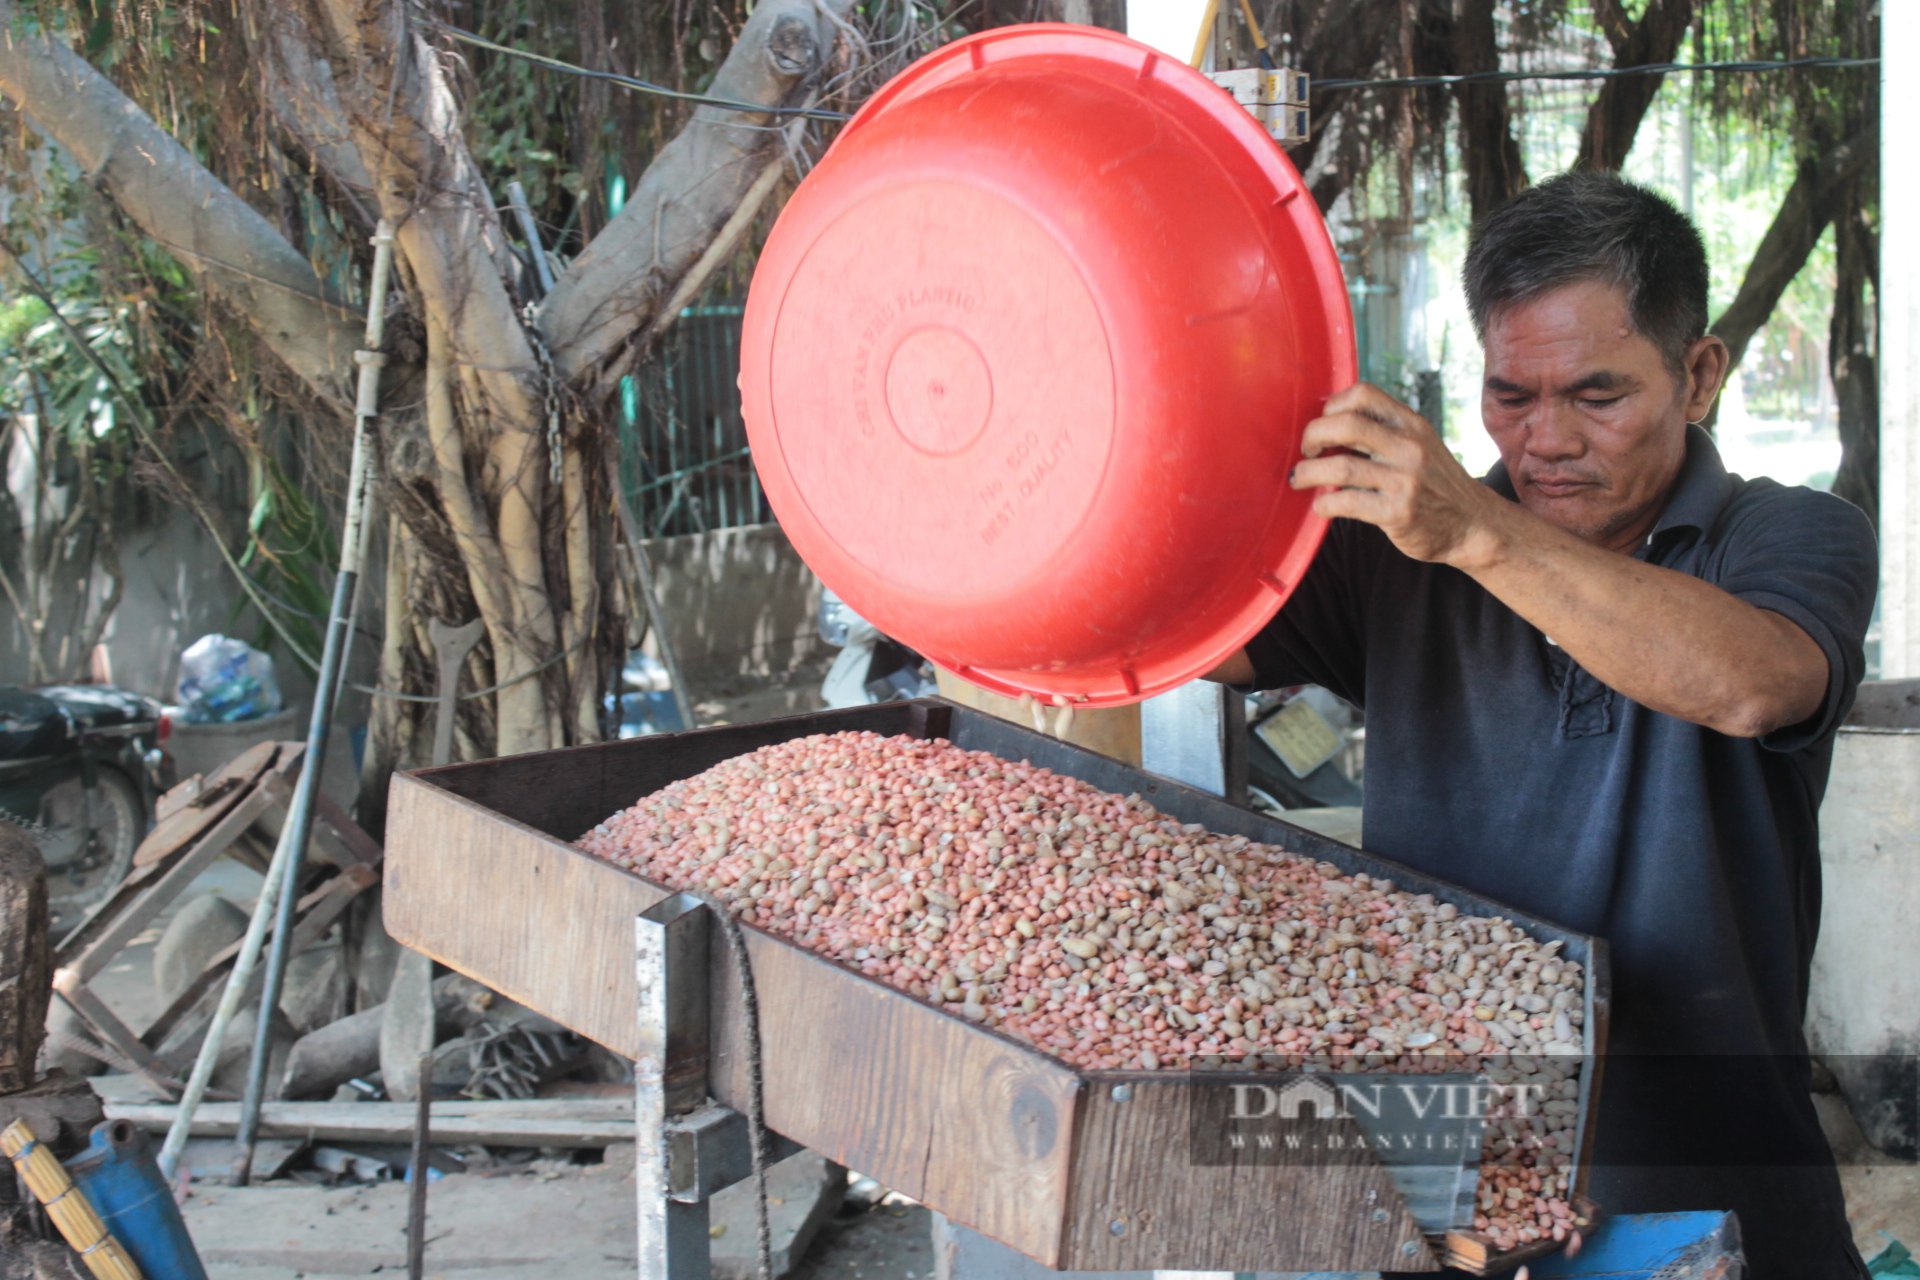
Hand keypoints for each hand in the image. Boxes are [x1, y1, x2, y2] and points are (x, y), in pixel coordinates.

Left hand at [1291, 383, 1506, 568]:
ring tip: (1299, 479)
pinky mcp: (1398, 513)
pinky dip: (1324, 504)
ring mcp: (1405, 481)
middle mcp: (1409, 447)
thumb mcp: (1419, 446)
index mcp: (1411, 425)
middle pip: (1347, 424)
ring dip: (1308, 473)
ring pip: (1341, 467)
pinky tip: (1322, 506)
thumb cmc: (1435, 485)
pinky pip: (1347, 502)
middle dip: (1313, 435)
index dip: (1332, 406)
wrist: (1473, 525)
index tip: (1323, 426)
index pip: (1364, 394)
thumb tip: (1328, 422)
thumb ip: (1383, 433)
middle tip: (1306, 452)